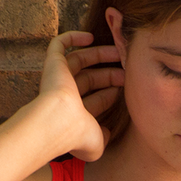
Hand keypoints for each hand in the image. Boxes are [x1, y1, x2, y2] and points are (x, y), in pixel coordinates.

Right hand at [36, 30, 123, 161]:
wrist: (60, 121)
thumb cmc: (78, 134)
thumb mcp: (98, 143)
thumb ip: (104, 137)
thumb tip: (106, 132)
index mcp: (76, 113)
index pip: (96, 99)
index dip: (111, 93)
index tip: (127, 87)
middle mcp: (65, 95)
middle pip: (90, 78)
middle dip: (110, 74)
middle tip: (127, 68)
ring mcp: (57, 78)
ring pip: (79, 60)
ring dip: (98, 54)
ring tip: (118, 50)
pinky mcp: (52, 64)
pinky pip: (59, 45)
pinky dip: (72, 38)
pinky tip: (89, 37)